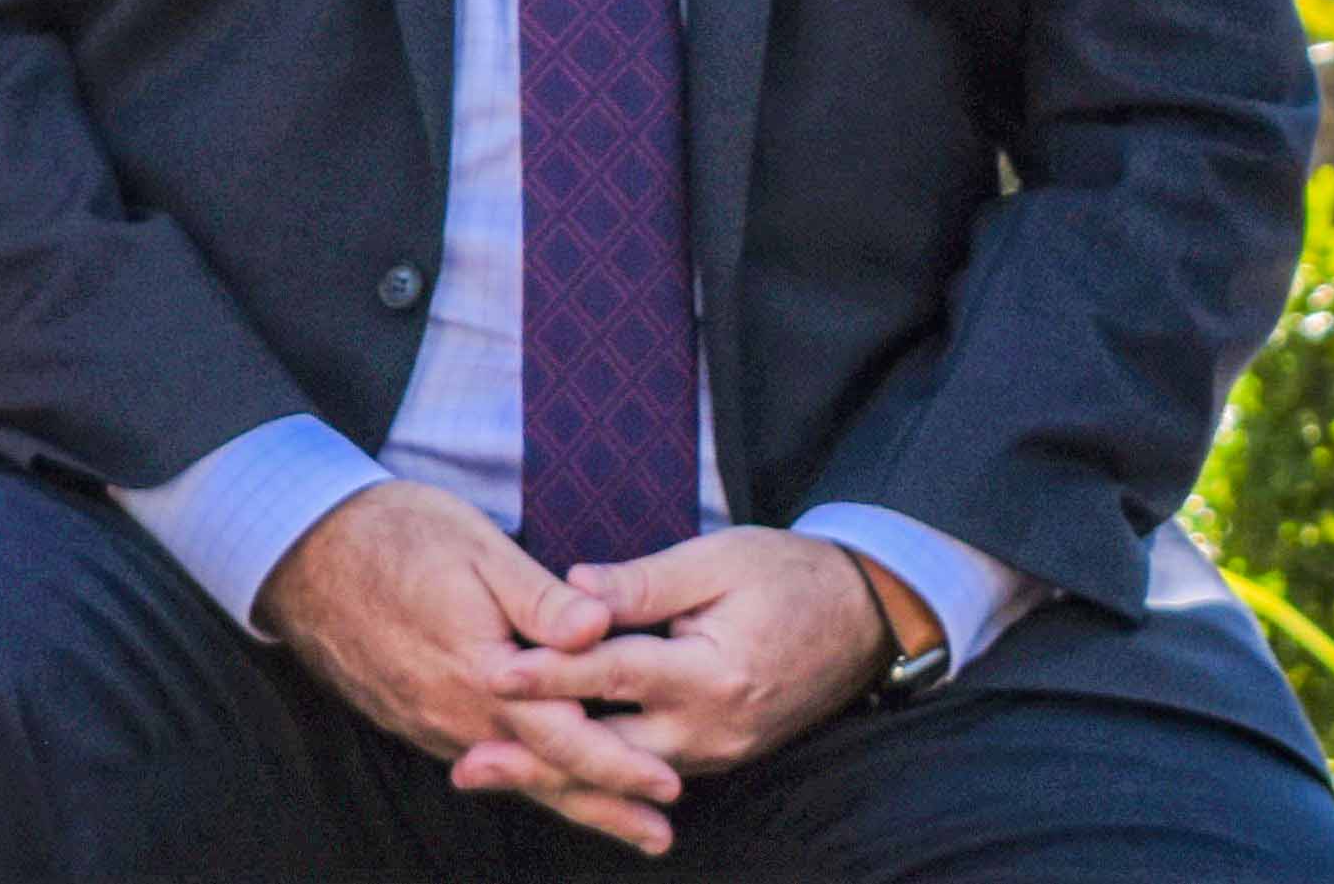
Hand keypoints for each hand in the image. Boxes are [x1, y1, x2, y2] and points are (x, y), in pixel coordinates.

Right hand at [260, 483, 678, 855]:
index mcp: (483, 670)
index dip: (621, 765)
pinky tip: (533, 782)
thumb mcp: (476, 547)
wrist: (300, 548)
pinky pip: (474, 759)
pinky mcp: (409, 718)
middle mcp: (456, 713)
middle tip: (660, 835)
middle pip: (543, 774)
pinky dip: (516, 780)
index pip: (565, 736)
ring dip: (566, 799)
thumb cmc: (393, 535)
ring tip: (618, 824)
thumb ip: (541, 598)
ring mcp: (428, 722)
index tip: (671, 785)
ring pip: (509, 774)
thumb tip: (601, 628)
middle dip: (605, 806)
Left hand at [470, 528, 910, 794]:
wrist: (864, 620)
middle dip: (537, 755)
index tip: (492, 672)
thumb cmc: (786, 576)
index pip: (613, 675)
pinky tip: (544, 766)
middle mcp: (715, 729)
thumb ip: (641, 581)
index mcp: (714, 675)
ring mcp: (719, 751)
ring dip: (557, 772)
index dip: (549, 674)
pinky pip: (646, 768)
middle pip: (610, 749)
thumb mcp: (716, 560)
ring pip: (624, 769)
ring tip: (487, 770)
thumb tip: (571, 588)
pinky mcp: (717, 754)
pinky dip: (596, 770)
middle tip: (469, 761)